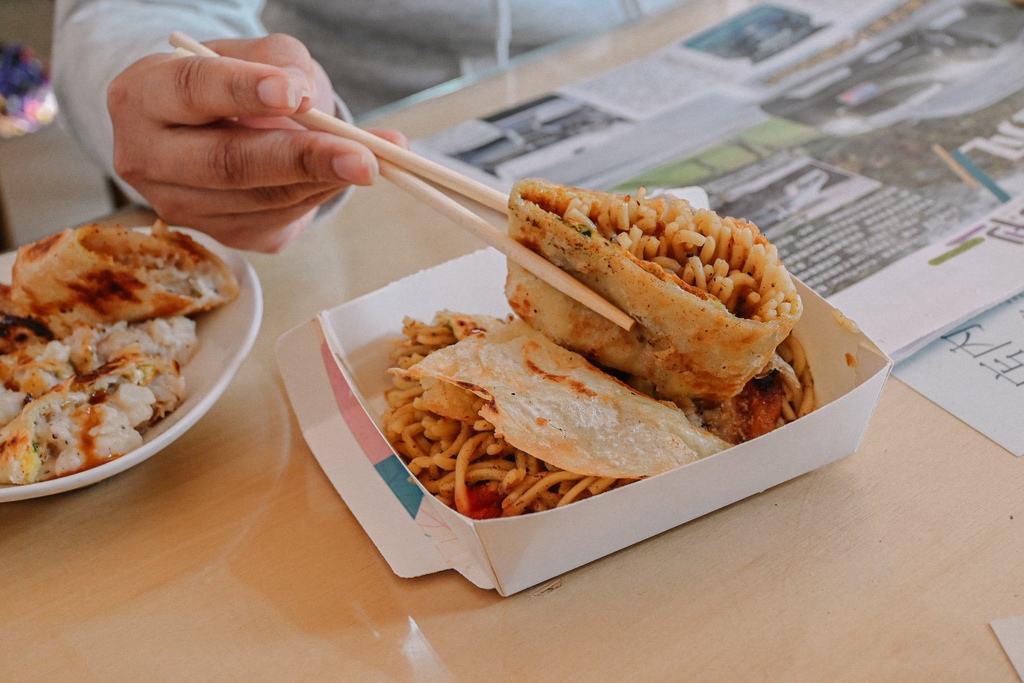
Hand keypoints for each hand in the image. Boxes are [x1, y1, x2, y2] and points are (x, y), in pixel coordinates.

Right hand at [107, 34, 405, 251]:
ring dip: (327, 180)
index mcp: (142, 97)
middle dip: (303, 159)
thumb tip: (304, 98)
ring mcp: (183, 206)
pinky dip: (322, 194)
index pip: (192, 90)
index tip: (294, 93)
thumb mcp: (249, 55)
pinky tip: (348, 174)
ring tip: (379, 158)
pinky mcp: (224, 235)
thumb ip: (276, 61)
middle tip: (363, 156)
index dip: (244, 91)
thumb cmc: (230, 84)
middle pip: (228, 163)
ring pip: (263, 199)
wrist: (213, 129)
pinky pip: (281, 218)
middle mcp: (148, 159)